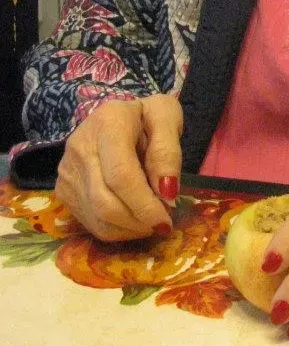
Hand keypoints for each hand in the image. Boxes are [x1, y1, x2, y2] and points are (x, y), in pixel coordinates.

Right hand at [55, 95, 182, 241]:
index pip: (121, 175)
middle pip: (105, 201)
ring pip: (97, 217)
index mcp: (108, 123)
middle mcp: (80, 147)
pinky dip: (118, 229)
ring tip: (151, 220)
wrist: (118, 116)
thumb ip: (168, 152)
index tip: (167, 219)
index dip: (144, 204)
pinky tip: (135, 219)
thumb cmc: (147, 116)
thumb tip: (167, 192)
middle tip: (163, 223)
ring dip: (130, 228)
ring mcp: (67, 171)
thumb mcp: (167, 118)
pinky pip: (91, 222)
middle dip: (138, 220)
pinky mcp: (63, 191)